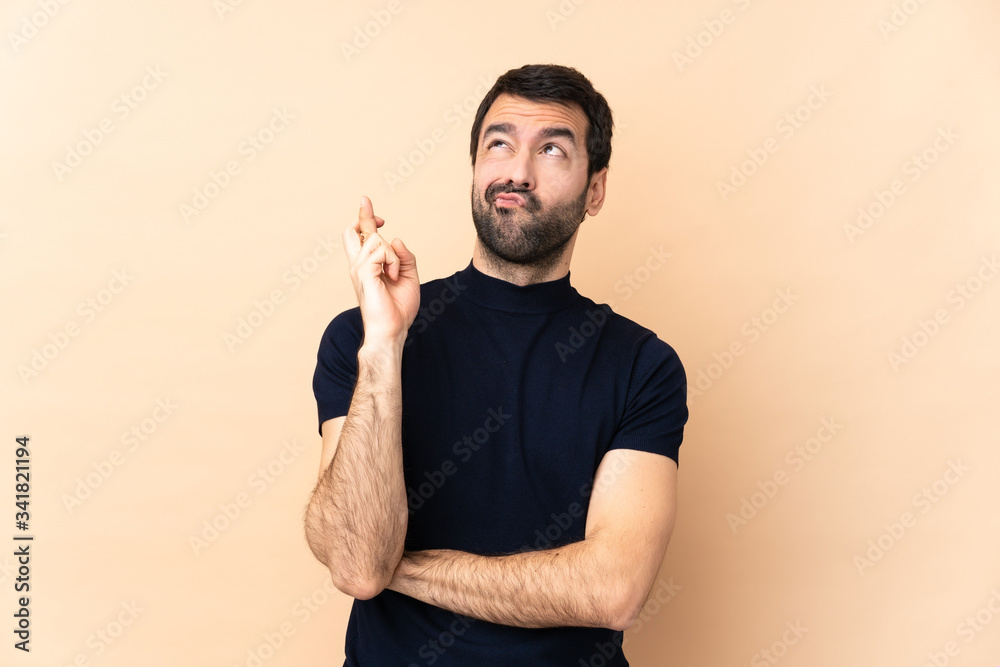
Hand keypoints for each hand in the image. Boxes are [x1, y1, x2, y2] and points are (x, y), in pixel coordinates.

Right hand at [342, 196, 419, 346]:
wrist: (392, 330)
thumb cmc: (398, 308)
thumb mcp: (409, 277)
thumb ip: (404, 257)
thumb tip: (396, 239)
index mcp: (367, 266)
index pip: (361, 237)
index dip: (366, 220)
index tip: (375, 213)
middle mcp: (358, 265)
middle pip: (352, 231)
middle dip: (362, 214)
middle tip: (366, 200)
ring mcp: (358, 268)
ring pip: (376, 238)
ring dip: (393, 254)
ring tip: (395, 275)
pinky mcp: (362, 272)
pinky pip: (381, 250)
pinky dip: (393, 261)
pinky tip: (393, 277)